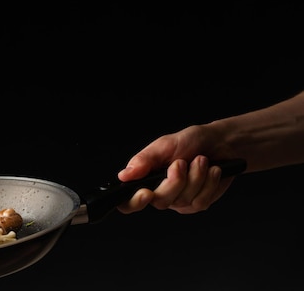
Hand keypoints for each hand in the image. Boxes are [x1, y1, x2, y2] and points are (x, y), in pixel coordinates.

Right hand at [116, 125, 234, 214]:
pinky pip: (201, 202)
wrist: (220, 143)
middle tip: (182, 162)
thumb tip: (124, 175)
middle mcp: (159, 193)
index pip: (128, 202)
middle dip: (176, 181)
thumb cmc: (190, 141)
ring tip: (201, 160)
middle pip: (160, 202)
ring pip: (183, 201)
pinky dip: (209, 183)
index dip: (133, 203)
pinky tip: (212, 170)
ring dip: (196, 177)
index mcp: (145, 178)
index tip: (146, 192)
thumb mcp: (164, 145)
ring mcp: (179, 201)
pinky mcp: (197, 203)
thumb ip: (143, 161)